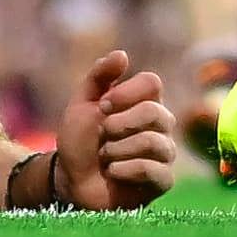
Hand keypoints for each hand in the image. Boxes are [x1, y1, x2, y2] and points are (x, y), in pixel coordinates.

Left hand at [51, 52, 184, 208]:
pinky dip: (125, 170)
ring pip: (152, 142)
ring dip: (117, 150)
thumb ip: (99, 75)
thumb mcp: (82, 104)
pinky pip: (153, 170)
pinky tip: (114, 172)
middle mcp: (161, 125)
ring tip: (106, 157)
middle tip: (103, 135)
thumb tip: (123, 54)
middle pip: (153, 112)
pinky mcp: (163, 180)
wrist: (72, 181)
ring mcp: (164, 152)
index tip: (102, 106)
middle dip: (118, 125)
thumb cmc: (80, 141)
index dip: (125, 93)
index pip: (152, 83)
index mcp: (145, 101)